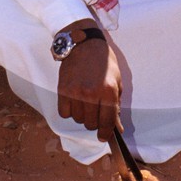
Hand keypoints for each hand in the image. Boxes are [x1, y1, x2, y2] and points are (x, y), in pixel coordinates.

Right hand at [57, 25, 123, 140]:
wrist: (84, 43)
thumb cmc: (103, 62)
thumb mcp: (117, 81)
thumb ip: (116, 105)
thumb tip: (117, 128)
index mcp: (108, 91)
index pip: (107, 121)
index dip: (106, 133)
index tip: (104, 137)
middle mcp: (92, 93)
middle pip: (91, 124)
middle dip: (94, 121)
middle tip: (95, 111)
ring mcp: (75, 92)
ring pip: (78, 119)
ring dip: (82, 115)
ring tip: (85, 102)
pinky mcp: (62, 90)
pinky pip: (64, 113)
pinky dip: (69, 111)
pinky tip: (74, 101)